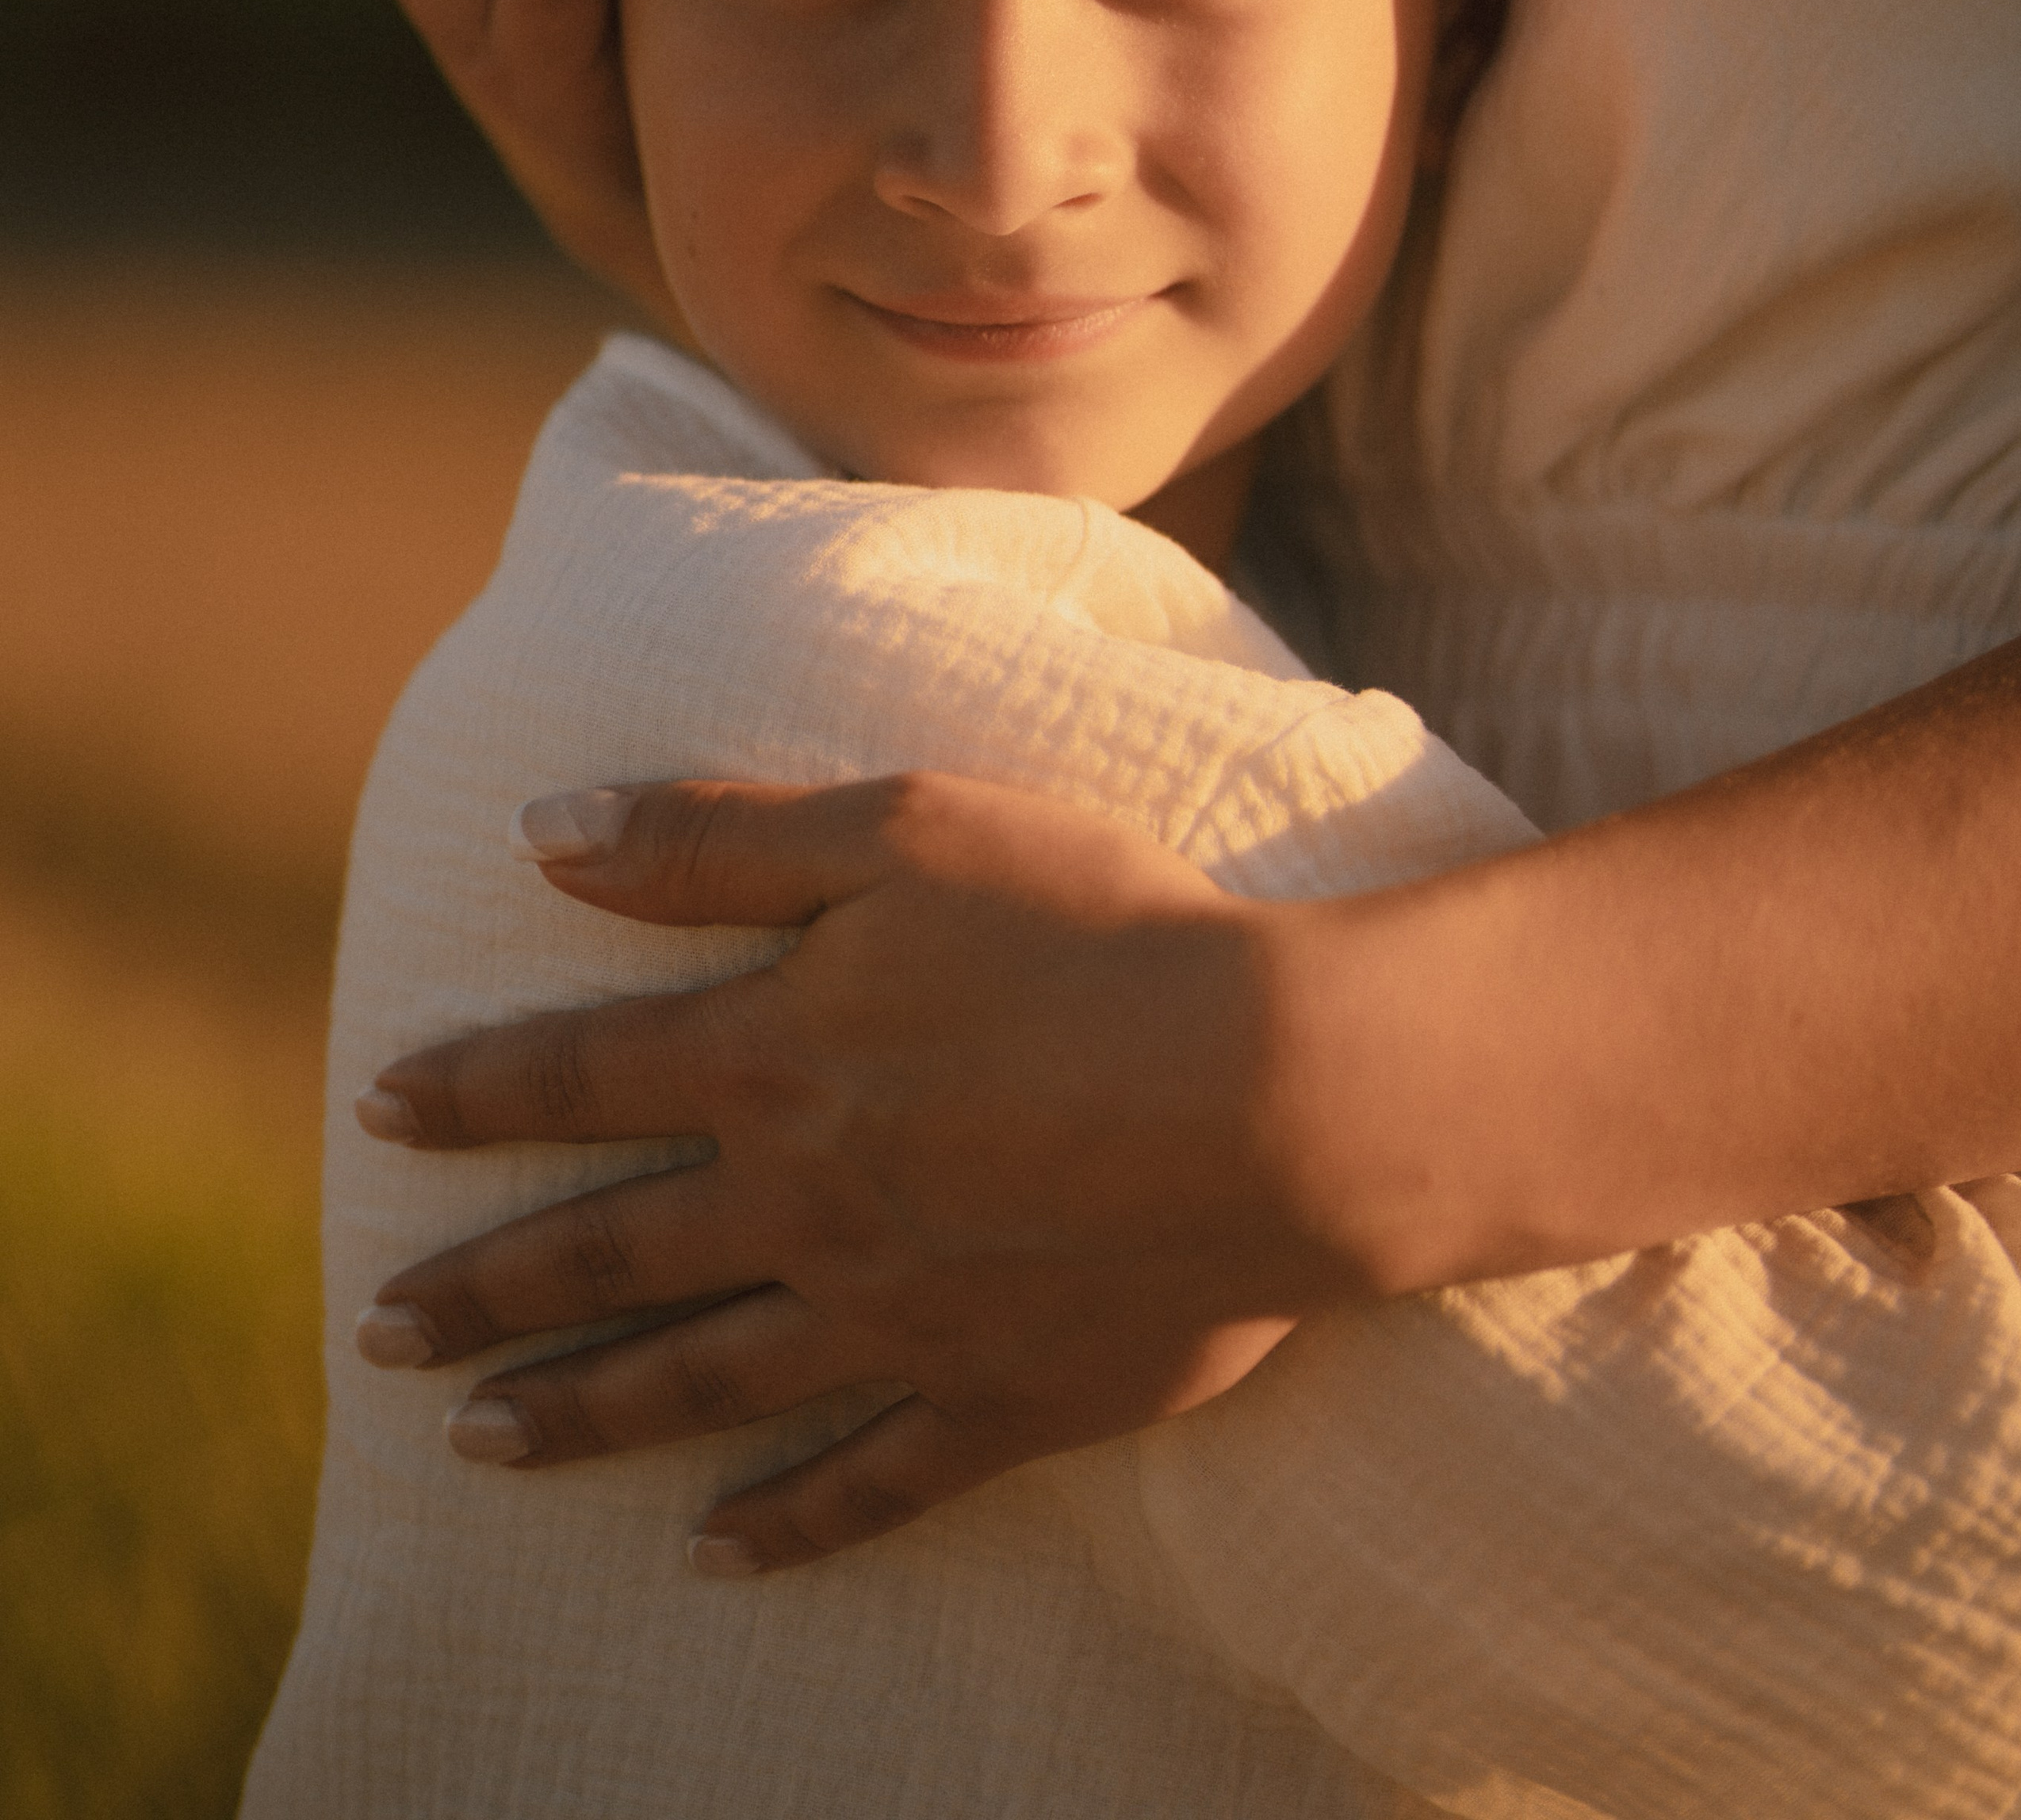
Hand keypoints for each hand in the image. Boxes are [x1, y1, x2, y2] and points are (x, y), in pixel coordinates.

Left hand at [358, 773, 1353, 1572]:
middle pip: (610, 1253)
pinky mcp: (999, 1399)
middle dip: (484, 1292)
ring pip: (702, 1381)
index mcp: (779, 1056)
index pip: (580, 1076)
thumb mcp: (904, 827)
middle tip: (377, 1336)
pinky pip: (868, 1483)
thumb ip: (717, 838)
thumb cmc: (1100, 928)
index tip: (377, 1116)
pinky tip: (716, 1556)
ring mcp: (897, 1318)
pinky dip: (785, 1525)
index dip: (474, 1091)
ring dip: (584, 1413)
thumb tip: (544, 833)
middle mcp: (809, 1203)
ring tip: (480, 1448)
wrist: (1280, 1095)